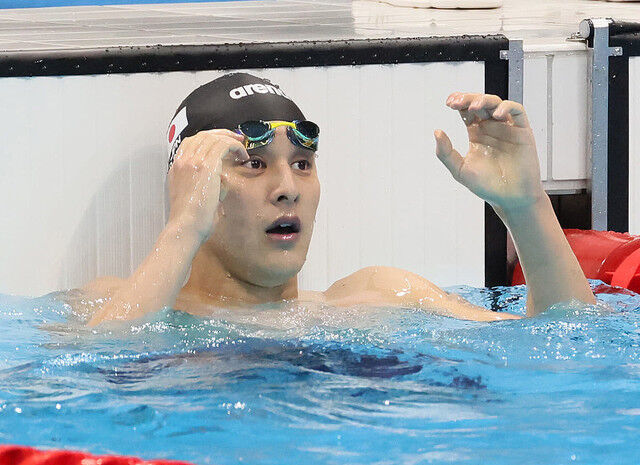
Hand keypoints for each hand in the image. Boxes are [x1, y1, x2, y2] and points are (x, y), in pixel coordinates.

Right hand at [167, 129, 248, 240]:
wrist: (186, 226)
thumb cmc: (192, 219)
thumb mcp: (195, 197)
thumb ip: (205, 185)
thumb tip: (221, 181)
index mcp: (176, 168)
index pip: (192, 142)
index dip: (209, 138)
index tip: (223, 142)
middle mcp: (183, 161)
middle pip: (202, 136)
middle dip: (221, 134)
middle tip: (236, 139)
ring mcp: (192, 162)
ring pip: (213, 138)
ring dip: (230, 140)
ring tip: (242, 149)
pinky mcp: (206, 166)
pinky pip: (223, 145)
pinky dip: (235, 146)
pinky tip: (242, 155)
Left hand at [435, 93, 544, 212]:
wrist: (510, 198)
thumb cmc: (487, 186)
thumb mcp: (460, 170)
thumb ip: (446, 153)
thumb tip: (437, 132)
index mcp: (476, 134)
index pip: (467, 111)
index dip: (459, 102)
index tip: (449, 102)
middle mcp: (491, 128)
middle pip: (480, 104)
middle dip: (468, 98)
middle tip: (457, 102)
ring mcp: (507, 128)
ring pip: (497, 104)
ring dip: (485, 101)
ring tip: (474, 107)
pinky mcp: (522, 132)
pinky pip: (517, 112)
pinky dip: (507, 108)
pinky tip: (497, 114)